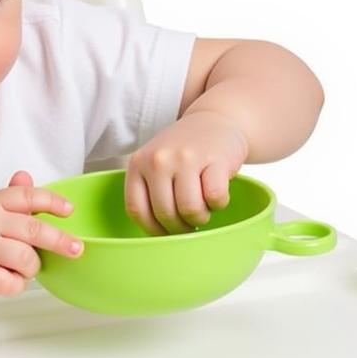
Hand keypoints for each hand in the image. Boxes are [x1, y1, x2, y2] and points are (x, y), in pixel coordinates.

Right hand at [0, 170, 83, 301]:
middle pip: (34, 229)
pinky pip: (12, 283)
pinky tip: (6, 280)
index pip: (27, 195)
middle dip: (61, 241)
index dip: (52, 201)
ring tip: (22, 269)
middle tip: (76, 249)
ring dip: (31, 268)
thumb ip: (7, 198)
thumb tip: (26, 176)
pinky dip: (16, 285)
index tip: (69, 211)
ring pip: (26, 259)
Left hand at [125, 111, 248, 234]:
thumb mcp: (154, 163)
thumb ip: (149, 191)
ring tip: (203, 209)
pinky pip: (215, 198)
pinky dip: (219, 204)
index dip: (153, 230)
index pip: (137, 210)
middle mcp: (158, 160)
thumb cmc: (182, 151)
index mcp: (138, 164)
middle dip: (180, 227)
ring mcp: (186, 157)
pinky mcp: (215, 158)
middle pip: (166, 214)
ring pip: (190, 210)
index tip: (165, 234)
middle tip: (189, 222)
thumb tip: (155, 237)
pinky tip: (217, 194)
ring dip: (200, 218)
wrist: (216, 120)